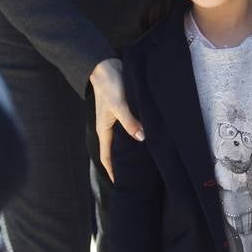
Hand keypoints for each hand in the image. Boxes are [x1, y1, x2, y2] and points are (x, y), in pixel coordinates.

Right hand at [90, 58, 143, 181]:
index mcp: (104, 131)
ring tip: (145, 160)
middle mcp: (109, 128)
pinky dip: (136, 135)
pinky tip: (147, 137)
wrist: (105, 66)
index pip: (107, 157)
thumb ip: (129, 122)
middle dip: (123, 163)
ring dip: (131, 149)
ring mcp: (116, 120)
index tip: (121, 185)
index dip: (113, 172)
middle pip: (115, 151)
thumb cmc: (109, 86)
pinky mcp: (123, 111)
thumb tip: (141, 138)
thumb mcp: (119, 105)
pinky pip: (129, 128)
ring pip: (123, 140)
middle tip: (137, 175)